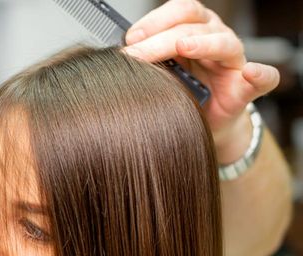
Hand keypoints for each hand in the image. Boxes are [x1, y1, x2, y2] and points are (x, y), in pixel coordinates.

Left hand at [123, 0, 279, 161]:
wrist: (202, 120)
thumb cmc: (180, 89)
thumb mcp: (159, 70)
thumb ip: (146, 59)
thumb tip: (116, 56)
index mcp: (193, 28)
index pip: (179, 11)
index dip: (155, 20)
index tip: (130, 38)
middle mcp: (215, 37)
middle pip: (192, 27)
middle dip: (160, 40)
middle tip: (135, 54)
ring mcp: (233, 60)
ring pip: (223, 43)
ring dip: (202, 44)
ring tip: (184, 47)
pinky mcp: (247, 87)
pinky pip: (263, 77)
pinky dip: (259, 74)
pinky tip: (249, 73)